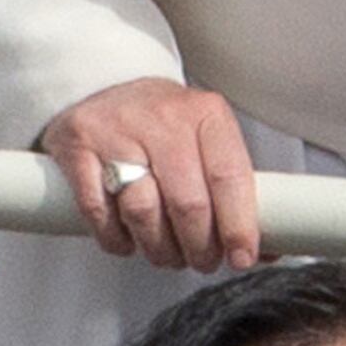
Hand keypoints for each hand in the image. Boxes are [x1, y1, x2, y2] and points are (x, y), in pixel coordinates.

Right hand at [42, 79, 258, 271]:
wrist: (101, 84)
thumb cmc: (164, 123)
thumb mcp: (206, 138)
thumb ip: (233, 187)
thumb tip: (269, 247)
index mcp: (206, 115)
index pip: (230, 178)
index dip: (239, 225)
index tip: (243, 256)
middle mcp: (162, 119)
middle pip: (188, 201)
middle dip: (199, 246)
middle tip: (203, 261)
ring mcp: (115, 132)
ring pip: (142, 210)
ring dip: (159, 247)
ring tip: (167, 255)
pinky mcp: (76, 147)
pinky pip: (97, 208)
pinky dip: (116, 237)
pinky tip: (128, 242)